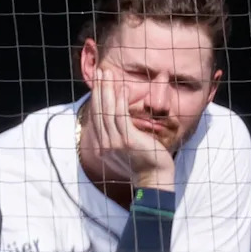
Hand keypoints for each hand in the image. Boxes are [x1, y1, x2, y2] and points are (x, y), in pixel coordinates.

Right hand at [90, 68, 175, 188]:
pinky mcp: (128, 140)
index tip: (100, 82)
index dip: (97, 97)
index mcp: (102, 147)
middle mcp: (105, 144)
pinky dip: (121, 101)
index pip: (96, 116)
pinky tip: (123, 89)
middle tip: (101, 71)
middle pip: (99, 110)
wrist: (154, 180)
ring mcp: (115, 143)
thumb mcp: (126, 150)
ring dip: (108, 89)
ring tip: (109, 74)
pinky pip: (121, 117)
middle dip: (100, 88)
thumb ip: (118, 137)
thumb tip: (119, 121)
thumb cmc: (144, 164)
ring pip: (108, 110)